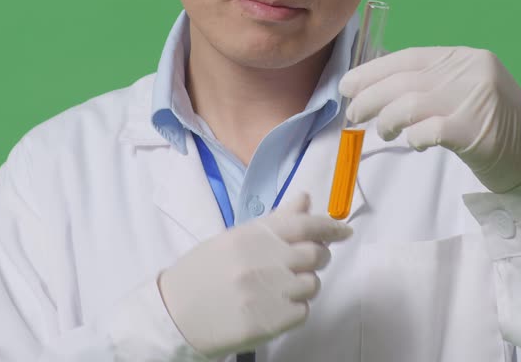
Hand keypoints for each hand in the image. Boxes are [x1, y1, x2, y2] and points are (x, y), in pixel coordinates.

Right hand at [157, 192, 351, 357]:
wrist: (176, 314)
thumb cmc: (204, 273)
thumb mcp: (235, 239)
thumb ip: (274, 221)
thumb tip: (306, 198)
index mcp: (253, 236)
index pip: (304, 225)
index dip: (330, 227)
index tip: (344, 231)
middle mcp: (264, 261)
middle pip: (316, 255)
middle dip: (316, 257)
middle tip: (301, 263)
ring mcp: (270, 293)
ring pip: (312, 285)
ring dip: (302, 285)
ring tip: (277, 288)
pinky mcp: (272, 322)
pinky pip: (302, 311)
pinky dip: (293, 309)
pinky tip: (270, 306)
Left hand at [339, 46, 520, 192]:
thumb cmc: (494, 127)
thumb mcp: (464, 92)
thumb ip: (431, 83)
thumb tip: (376, 86)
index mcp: (466, 57)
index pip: (410, 57)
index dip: (374, 70)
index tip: (348, 85)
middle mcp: (472, 71)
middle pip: (405, 80)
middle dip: (371, 97)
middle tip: (353, 114)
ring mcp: (476, 98)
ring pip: (411, 103)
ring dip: (387, 119)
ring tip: (383, 131)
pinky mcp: (476, 130)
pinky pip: (429, 130)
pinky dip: (413, 136)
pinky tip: (413, 143)